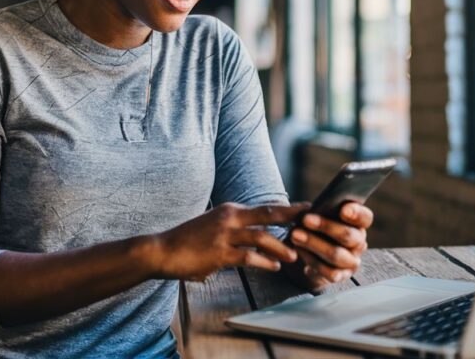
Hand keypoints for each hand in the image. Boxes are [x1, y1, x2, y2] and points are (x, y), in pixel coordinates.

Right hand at [151, 202, 308, 281]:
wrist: (162, 250)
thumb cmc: (188, 242)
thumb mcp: (213, 228)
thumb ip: (234, 232)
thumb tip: (253, 245)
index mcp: (230, 210)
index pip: (265, 208)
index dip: (287, 209)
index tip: (306, 208)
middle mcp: (230, 218)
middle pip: (268, 215)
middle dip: (292, 217)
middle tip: (312, 220)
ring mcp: (224, 235)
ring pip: (262, 238)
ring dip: (280, 247)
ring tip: (293, 255)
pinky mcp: (219, 253)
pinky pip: (248, 257)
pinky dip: (263, 262)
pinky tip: (273, 267)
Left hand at [289, 202, 372, 287]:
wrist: (312, 253)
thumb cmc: (318, 227)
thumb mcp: (319, 215)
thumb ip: (320, 210)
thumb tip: (306, 210)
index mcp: (358, 223)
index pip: (365, 218)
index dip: (356, 213)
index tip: (343, 210)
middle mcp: (359, 243)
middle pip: (347, 235)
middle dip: (325, 226)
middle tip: (305, 219)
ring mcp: (352, 261)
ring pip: (336, 254)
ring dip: (313, 244)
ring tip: (295, 235)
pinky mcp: (341, 275)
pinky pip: (329, 272)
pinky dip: (312, 261)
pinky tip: (300, 251)